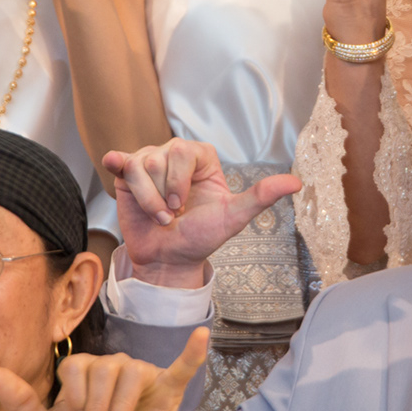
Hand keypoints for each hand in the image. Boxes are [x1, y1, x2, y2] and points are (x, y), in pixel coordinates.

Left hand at [0, 328, 207, 410]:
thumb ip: (21, 404)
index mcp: (85, 372)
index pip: (77, 367)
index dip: (75, 399)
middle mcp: (113, 368)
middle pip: (104, 369)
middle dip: (96, 408)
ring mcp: (142, 379)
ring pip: (131, 373)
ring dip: (120, 408)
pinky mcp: (167, 394)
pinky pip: (180, 369)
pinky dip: (191, 353)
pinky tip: (202, 336)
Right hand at [103, 139, 297, 284]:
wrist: (169, 259)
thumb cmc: (201, 237)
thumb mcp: (233, 218)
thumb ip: (261, 197)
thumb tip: (296, 183)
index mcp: (201, 157)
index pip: (183, 151)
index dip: (179, 183)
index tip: (183, 205)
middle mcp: (175, 154)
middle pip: (160, 157)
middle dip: (164, 194)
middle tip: (171, 213)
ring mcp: (149, 163)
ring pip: (140, 166)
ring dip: (148, 201)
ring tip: (158, 215)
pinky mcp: (127, 175)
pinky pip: (121, 165)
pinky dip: (117, 164)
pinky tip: (114, 163)